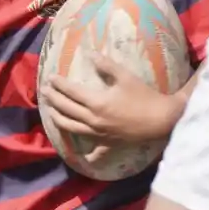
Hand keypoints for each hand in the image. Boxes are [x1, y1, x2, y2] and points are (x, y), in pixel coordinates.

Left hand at [39, 52, 178, 145]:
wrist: (163, 119)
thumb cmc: (144, 96)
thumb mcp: (125, 76)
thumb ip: (106, 65)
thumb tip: (89, 53)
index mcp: (96, 102)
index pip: (71, 92)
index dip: (59, 84)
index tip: (50, 78)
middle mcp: (93, 120)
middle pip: (67, 109)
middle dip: (54, 99)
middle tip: (45, 92)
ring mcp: (99, 134)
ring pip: (72, 128)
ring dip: (59, 119)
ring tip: (51, 113)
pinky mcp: (109, 144)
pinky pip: (95, 151)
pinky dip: (87, 153)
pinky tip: (81, 156)